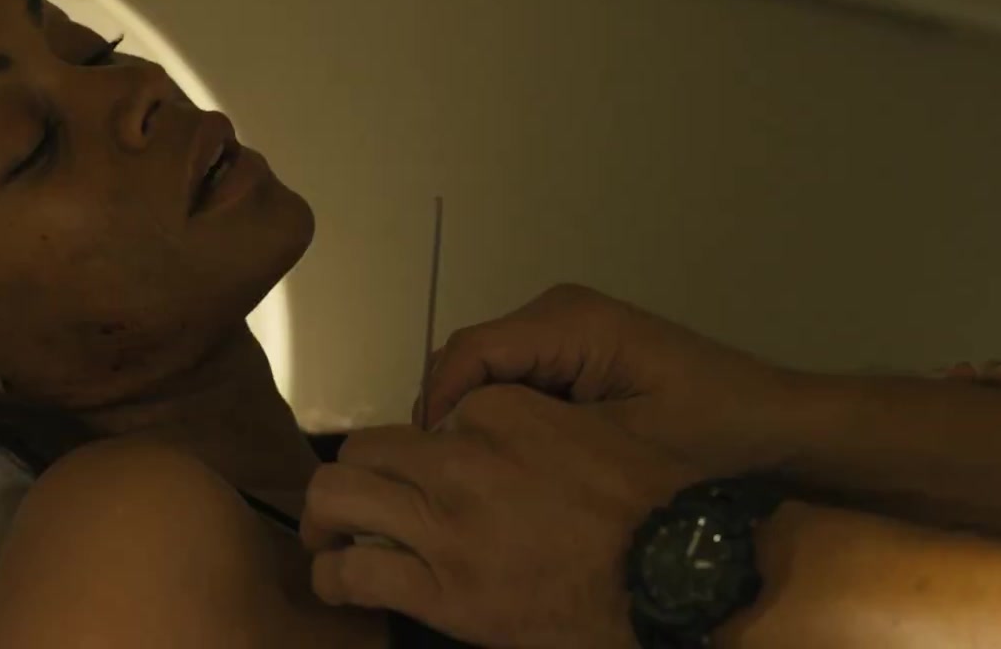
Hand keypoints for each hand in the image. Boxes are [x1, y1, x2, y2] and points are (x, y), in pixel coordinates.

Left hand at [301, 384, 697, 648]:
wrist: (672, 574)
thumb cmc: (649, 505)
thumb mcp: (592, 432)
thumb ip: (531, 427)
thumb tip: (489, 446)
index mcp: (502, 411)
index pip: (431, 416)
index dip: (427, 447)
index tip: (436, 473)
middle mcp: (462, 458)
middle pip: (367, 448)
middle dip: (359, 473)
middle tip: (358, 499)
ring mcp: (445, 525)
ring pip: (339, 497)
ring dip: (328, 516)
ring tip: (330, 535)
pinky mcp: (442, 589)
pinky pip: (354, 574)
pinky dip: (334, 575)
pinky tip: (339, 579)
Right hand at [421, 284, 801, 477]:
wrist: (777, 426)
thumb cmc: (712, 436)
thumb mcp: (621, 442)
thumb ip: (537, 434)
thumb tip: (456, 442)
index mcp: (569, 322)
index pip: (470, 353)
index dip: (440, 408)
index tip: (431, 469)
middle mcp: (558, 311)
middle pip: (470, 359)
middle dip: (452, 417)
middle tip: (448, 483)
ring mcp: (566, 328)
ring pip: (486, 370)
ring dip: (474, 419)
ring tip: (470, 478)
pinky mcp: (576, 350)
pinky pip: (515, 377)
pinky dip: (501, 416)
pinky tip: (508, 462)